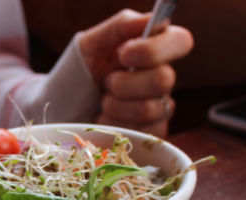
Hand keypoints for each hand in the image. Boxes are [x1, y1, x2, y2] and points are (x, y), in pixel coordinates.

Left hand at [77, 9, 193, 136]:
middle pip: (164, 79)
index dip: (154, 49)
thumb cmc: (81, 71)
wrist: (64, 106)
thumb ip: (120, 27)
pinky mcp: (151, 134)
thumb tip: (149, 20)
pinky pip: (143, 132)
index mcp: (154, 49)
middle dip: (125, 82)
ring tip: (103, 100)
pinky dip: (114, 125)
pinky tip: (104, 118)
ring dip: (116, 105)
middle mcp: (162, 78)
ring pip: (150, 109)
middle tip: (107, 82)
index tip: (124, 53)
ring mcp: (160, 107)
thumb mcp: (92, 43)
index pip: (181, 41)